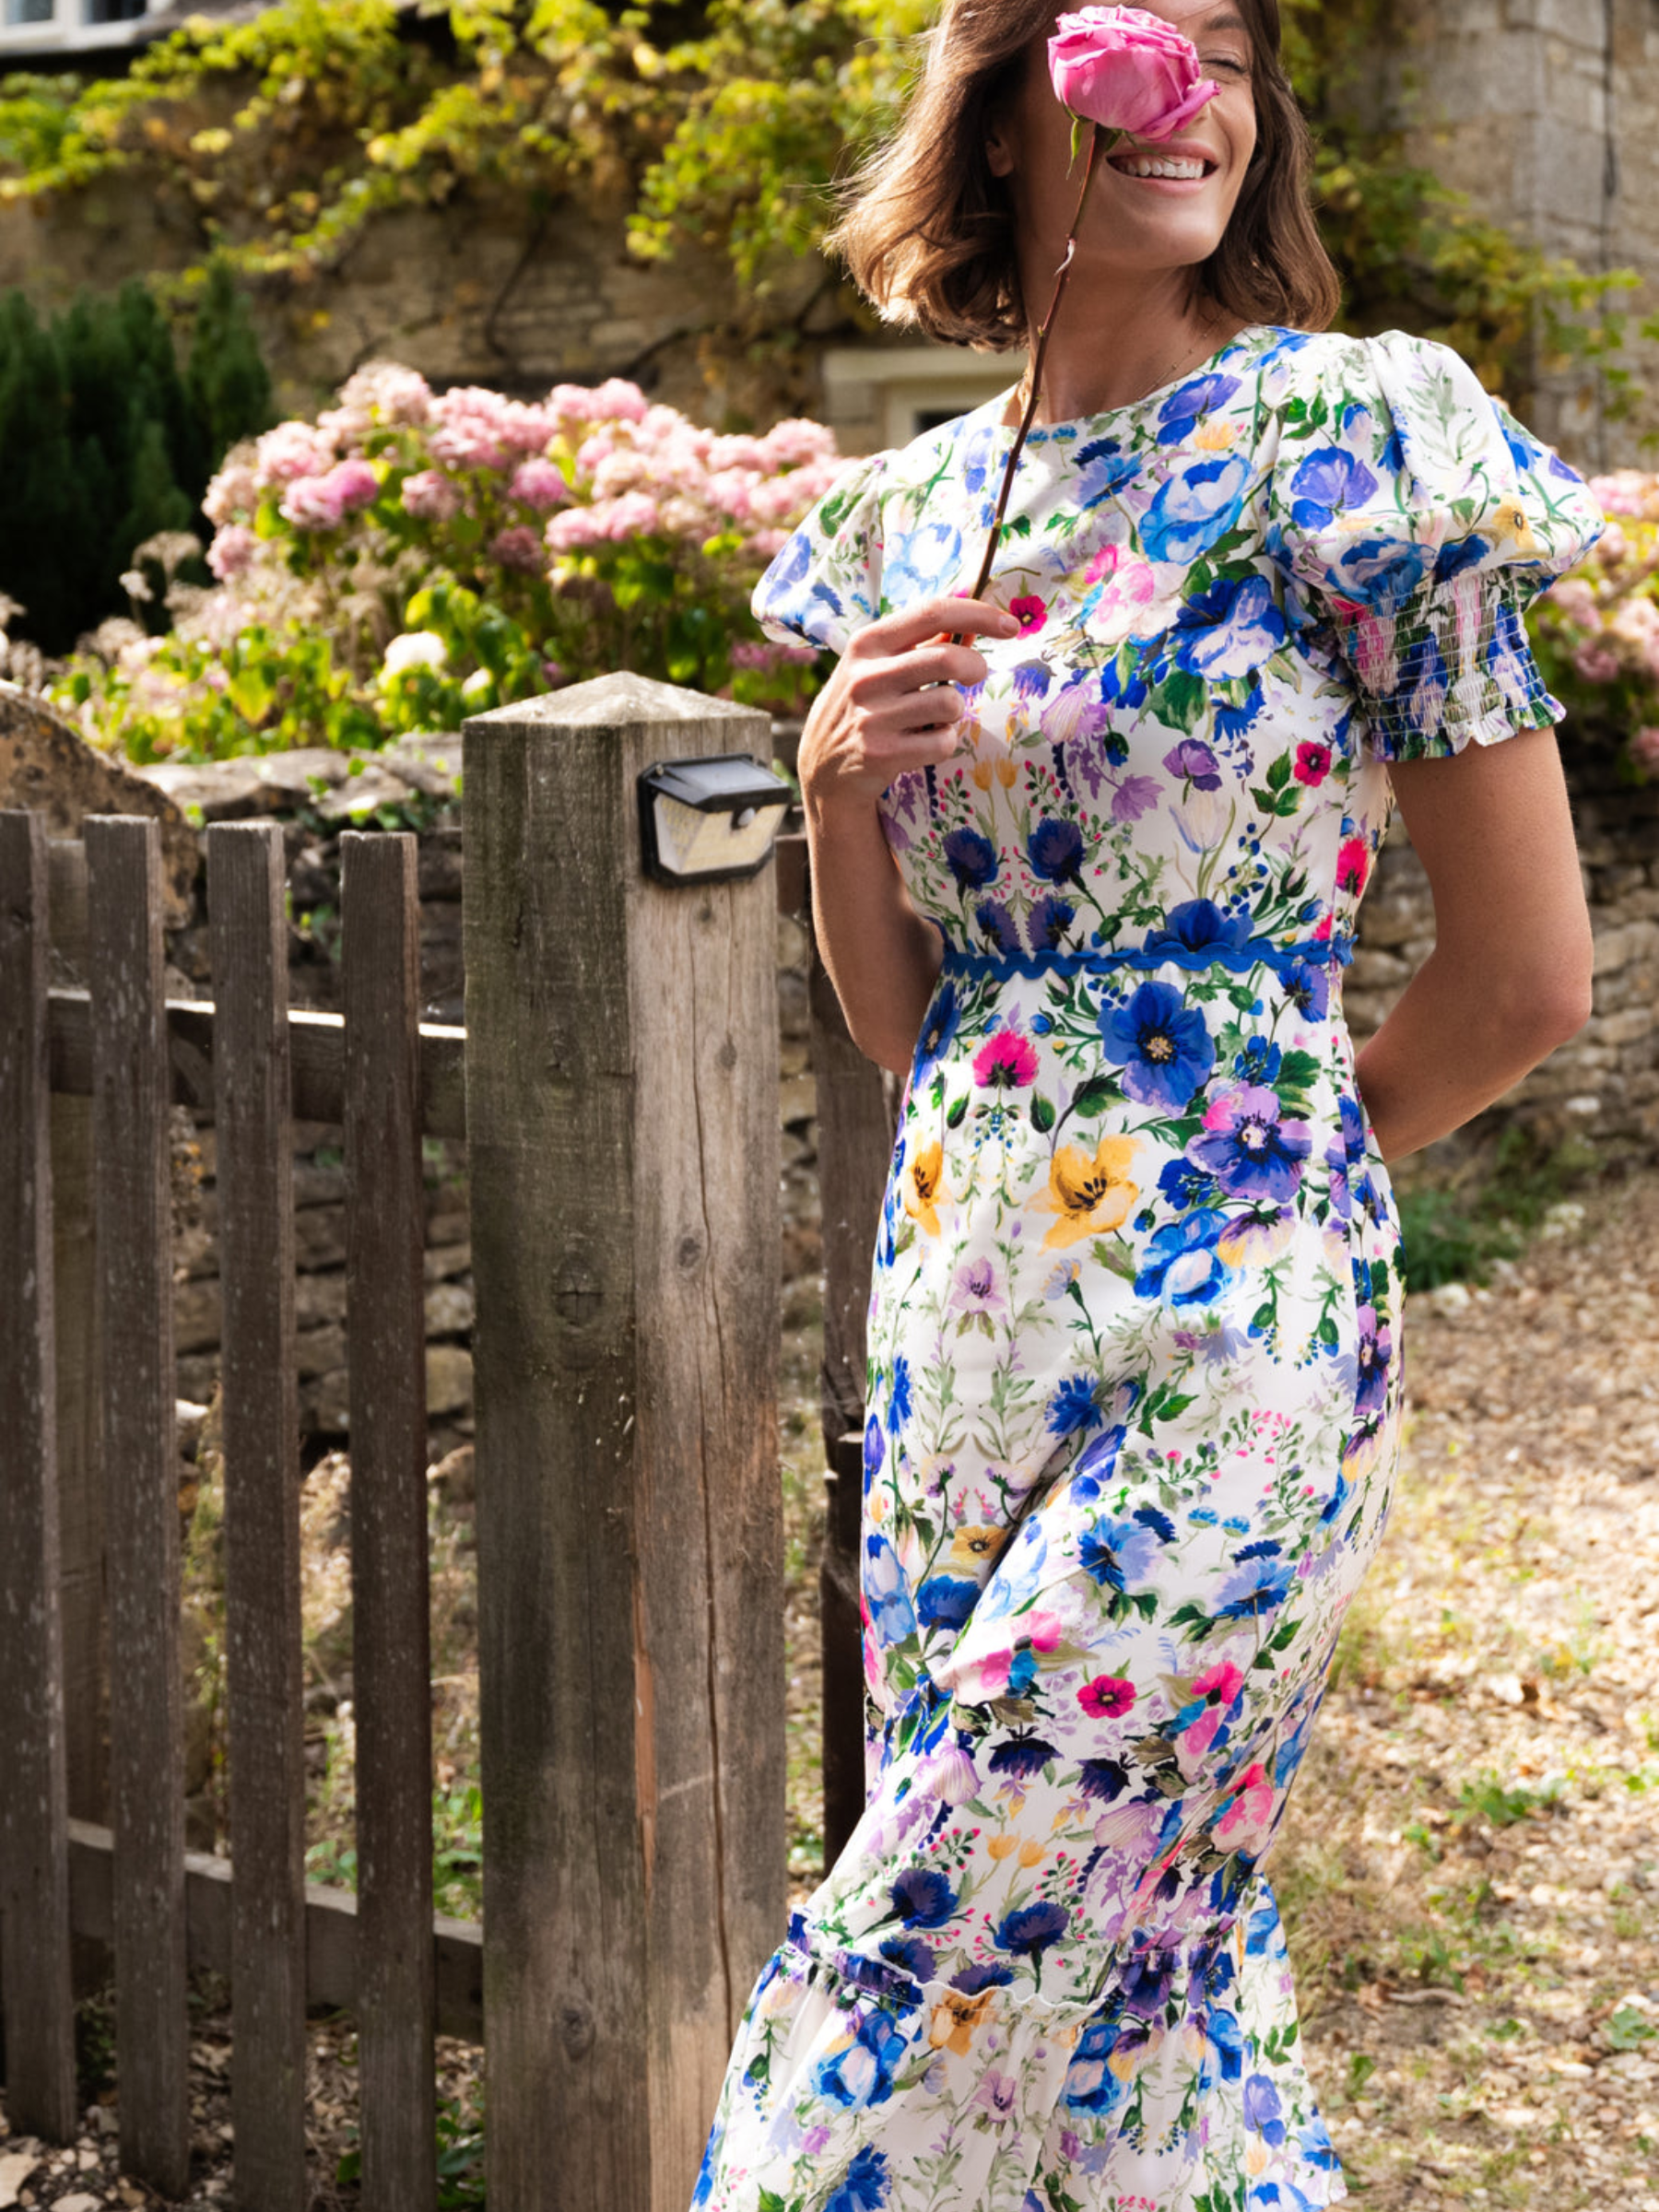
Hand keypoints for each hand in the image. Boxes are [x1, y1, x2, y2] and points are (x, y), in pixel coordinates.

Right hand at [797, 596, 1022, 809]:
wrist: (823, 766)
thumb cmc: (862, 705)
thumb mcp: (878, 665)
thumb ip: (922, 644)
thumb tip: (975, 625)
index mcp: (867, 642)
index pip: (933, 613)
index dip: (979, 614)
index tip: (1010, 626)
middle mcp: (866, 676)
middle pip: (948, 658)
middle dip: (976, 667)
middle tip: (975, 675)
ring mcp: (873, 717)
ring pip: (950, 704)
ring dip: (955, 711)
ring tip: (935, 716)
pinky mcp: (883, 754)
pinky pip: (943, 743)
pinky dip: (945, 742)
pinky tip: (924, 742)